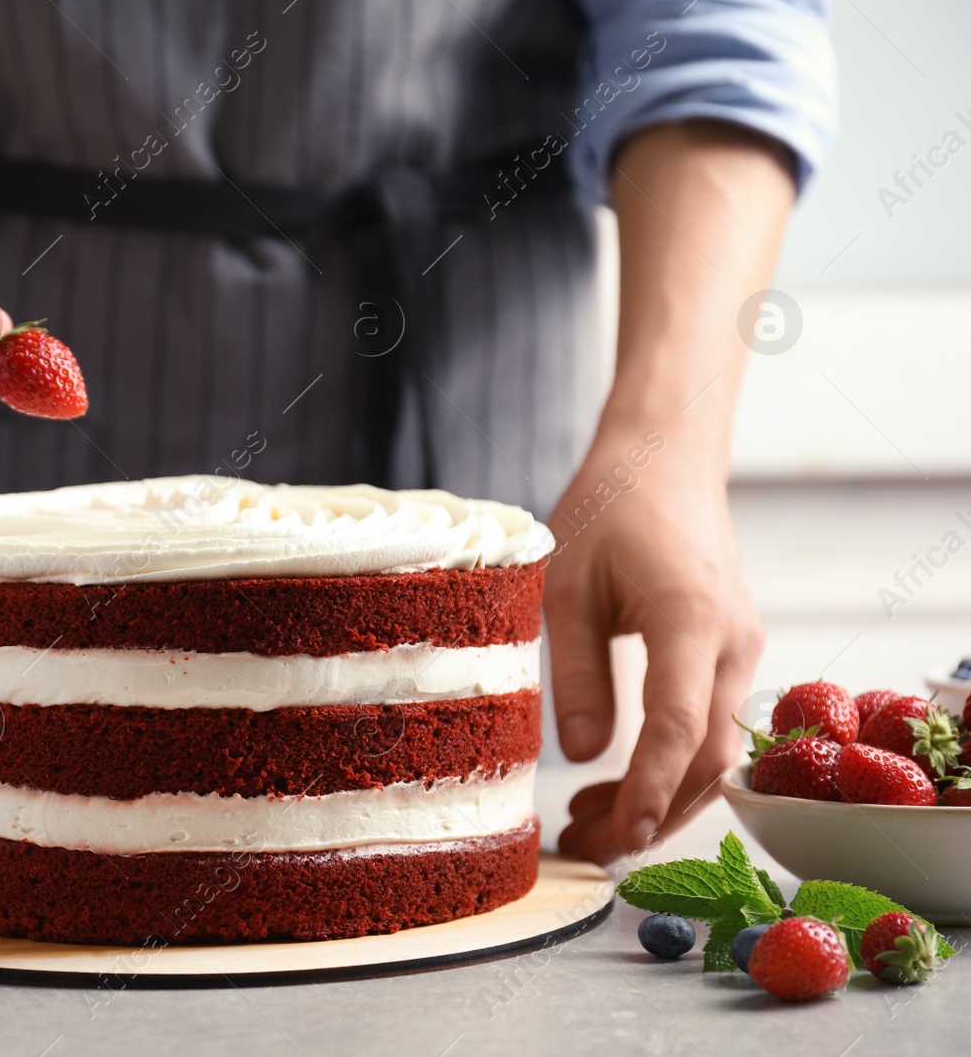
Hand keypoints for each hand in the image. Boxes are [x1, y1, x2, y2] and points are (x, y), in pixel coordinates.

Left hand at [547, 426, 764, 862]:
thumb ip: (576, 672)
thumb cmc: (608, 509)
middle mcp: (733, 641)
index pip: (679, 726)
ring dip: (661, 798)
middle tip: (585, 848)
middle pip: (709, 759)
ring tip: (589, 826)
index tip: (614, 837)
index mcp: (689, 617)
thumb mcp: (566, 585)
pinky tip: (616, 784)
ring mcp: (743, 649)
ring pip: (717, 753)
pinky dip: (672, 766)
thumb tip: (585, 756)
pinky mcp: (733, 654)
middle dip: (651, 814)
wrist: (664, 461)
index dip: (648, 789)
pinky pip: (713, 726)